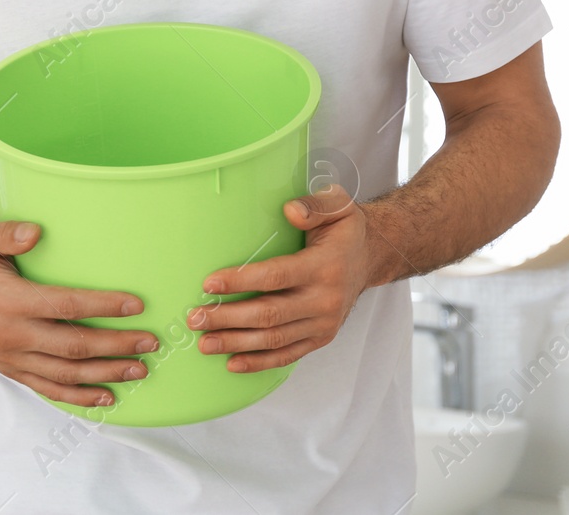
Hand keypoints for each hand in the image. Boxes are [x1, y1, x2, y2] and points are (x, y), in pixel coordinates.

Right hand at [0, 218, 158, 408]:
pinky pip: (48, 389)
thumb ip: (6, 232)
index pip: (66, 306)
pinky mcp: (12, 369)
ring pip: (66, 373)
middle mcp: (13, 335)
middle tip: (150, 341)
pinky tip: (106, 396)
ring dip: (106, 374)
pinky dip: (79, 397)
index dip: (102, 306)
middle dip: (116, 346)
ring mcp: (12, 357)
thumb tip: (35, 232)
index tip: (135, 305)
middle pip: (74, 346)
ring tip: (139, 369)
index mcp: (10, 300)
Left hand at [186, 183, 374, 372]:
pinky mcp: (321, 338)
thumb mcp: (337, 205)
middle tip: (196, 318)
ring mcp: (324, 323)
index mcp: (324, 266)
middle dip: (229, 319)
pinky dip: (259, 362)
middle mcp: (325, 299)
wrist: (372, 258)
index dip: (241, 281)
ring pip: (274, 339)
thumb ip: (314, 205)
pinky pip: (287, 355)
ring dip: (236, 343)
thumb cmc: (346, 231)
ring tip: (205, 343)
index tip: (209, 284)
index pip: (276, 276)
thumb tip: (290, 211)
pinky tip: (232, 362)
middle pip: (269, 314)